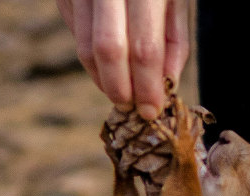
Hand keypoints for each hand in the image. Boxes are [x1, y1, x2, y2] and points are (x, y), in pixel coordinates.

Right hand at [57, 0, 188, 119]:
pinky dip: (91, 55)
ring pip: (85, 48)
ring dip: (103, 79)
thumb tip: (165, 85)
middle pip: (108, 50)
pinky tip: (107, 58)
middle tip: (131, 106)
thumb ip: (174, 35)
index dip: (147, 86)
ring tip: (121, 90)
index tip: (151, 110)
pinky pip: (75, 32)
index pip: (144, 47)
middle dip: (121, 88)